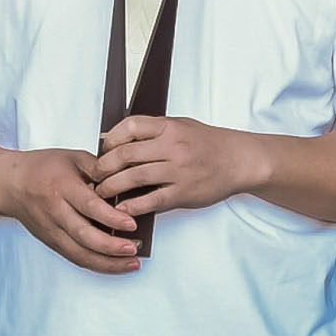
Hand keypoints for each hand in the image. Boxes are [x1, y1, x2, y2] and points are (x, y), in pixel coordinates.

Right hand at [0, 147, 143, 273]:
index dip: (111, 218)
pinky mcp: (50, 241)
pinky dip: (95, 264)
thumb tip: (128, 182)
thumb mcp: (73, 157)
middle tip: (133, 250)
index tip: (131, 224)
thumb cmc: (43, 167)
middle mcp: (55, 211)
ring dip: (106, 262)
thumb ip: (100, 168)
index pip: (89, 206)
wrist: (9, 183)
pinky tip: (114, 265)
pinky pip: (74, 257)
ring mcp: (51, 230)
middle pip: (83, 235)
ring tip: (131, 264)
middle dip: (110, 247)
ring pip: (79, 253)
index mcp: (62, 186)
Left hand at [91, 114, 262, 218]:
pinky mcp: (183, 192)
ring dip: (112, 187)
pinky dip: (133, 206)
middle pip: (126, 154)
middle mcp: (173, 147)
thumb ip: (153, 132)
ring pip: (134, 177)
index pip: (130, 127)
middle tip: (96, 175)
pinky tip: (122, 209)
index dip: (110, 139)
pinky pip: (152, 200)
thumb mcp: (182, 126)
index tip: (103, 150)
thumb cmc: (209, 144)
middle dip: (104, 167)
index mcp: (170, 127)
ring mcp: (178, 170)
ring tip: (102, 193)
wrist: (239, 160)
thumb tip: (117, 139)